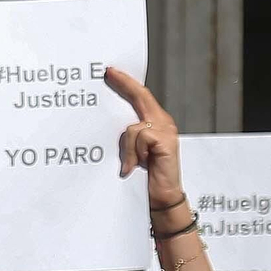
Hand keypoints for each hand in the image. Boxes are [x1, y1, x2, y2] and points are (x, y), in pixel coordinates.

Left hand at [106, 67, 183, 208]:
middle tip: (108, 73)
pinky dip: (132, 154)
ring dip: (126, 149)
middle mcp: (162, 122)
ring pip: (131, 127)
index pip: (139, 97)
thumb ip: (126, 138)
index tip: (110, 72)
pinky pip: (138, 137)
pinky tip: (134, 167)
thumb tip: (104, 124)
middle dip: (123, 84)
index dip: (126, 83)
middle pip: (140, 97)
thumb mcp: (131, 153)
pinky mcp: (165, 141)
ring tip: (130, 165)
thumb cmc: (143, 177)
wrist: (160, 198)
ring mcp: (165, 130)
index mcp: (154, 122)